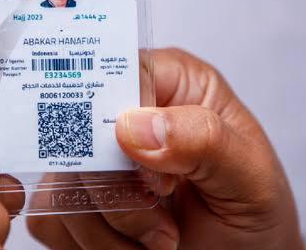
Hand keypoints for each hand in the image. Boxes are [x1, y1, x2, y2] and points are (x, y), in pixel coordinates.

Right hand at [28, 49, 304, 249]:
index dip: (124, 126)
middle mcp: (128, 111)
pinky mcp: (78, 197)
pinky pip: (52, 218)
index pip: (118, 73)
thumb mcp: (250, 175)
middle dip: (116, 193)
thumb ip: (204, 140)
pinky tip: (130, 247)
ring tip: (157, 239)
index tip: (157, 180)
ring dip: (107, 228)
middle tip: (161, 223)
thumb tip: (134, 125)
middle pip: (77, 133)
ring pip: (59, 182)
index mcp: (172, 84)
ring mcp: (97, 156)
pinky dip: (89, 243)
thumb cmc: (253, 210)